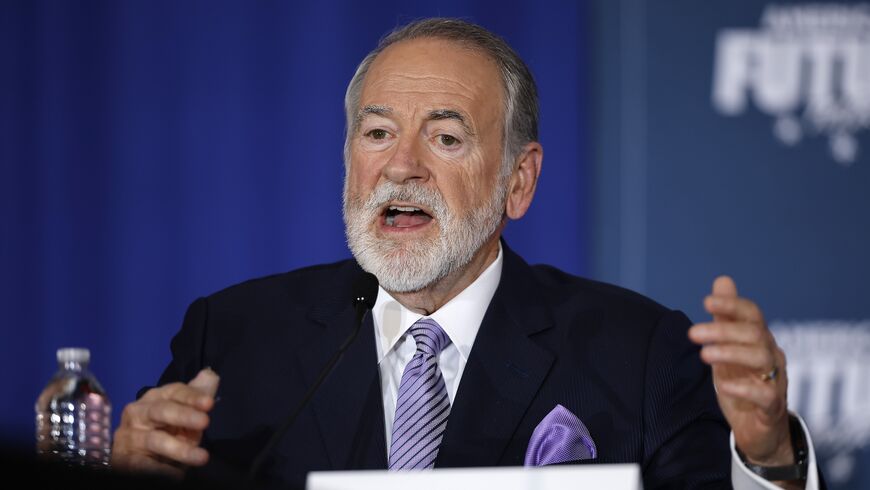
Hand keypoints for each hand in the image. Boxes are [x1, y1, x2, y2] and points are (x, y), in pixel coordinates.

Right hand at [111, 368, 219, 478]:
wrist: (137, 455)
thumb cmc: (166, 429)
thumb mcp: (185, 413)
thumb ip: (197, 395)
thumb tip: (211, 375)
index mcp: (155, 398)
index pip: (174, 392)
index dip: (192, 396)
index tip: (209, 403)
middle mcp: (138, 413)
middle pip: (161, 411)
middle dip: (183, 415)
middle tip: (205, 423)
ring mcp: (129, 436)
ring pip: (154, 440)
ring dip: (179, 449)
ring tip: (202, 457)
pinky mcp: (123, 459)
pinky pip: (140, 465)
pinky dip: (158, 470)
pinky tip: (175, 474)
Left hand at [688, 277, 792, 465]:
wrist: (761, 430)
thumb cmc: (743, 382)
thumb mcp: (729, 347)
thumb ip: (726, 316)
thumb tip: (723, 279)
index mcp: (759, 340)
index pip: (752, 314)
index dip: (732, 305)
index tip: (706, 301)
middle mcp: (771, 356)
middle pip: (754, 333)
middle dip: (722, 330)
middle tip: (692, 333)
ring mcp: (775, 381)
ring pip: (762, 358)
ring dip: (731, 353)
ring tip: (704, 355)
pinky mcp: (773, 408)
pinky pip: (766, 395)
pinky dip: (745, 388)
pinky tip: (724, 386)